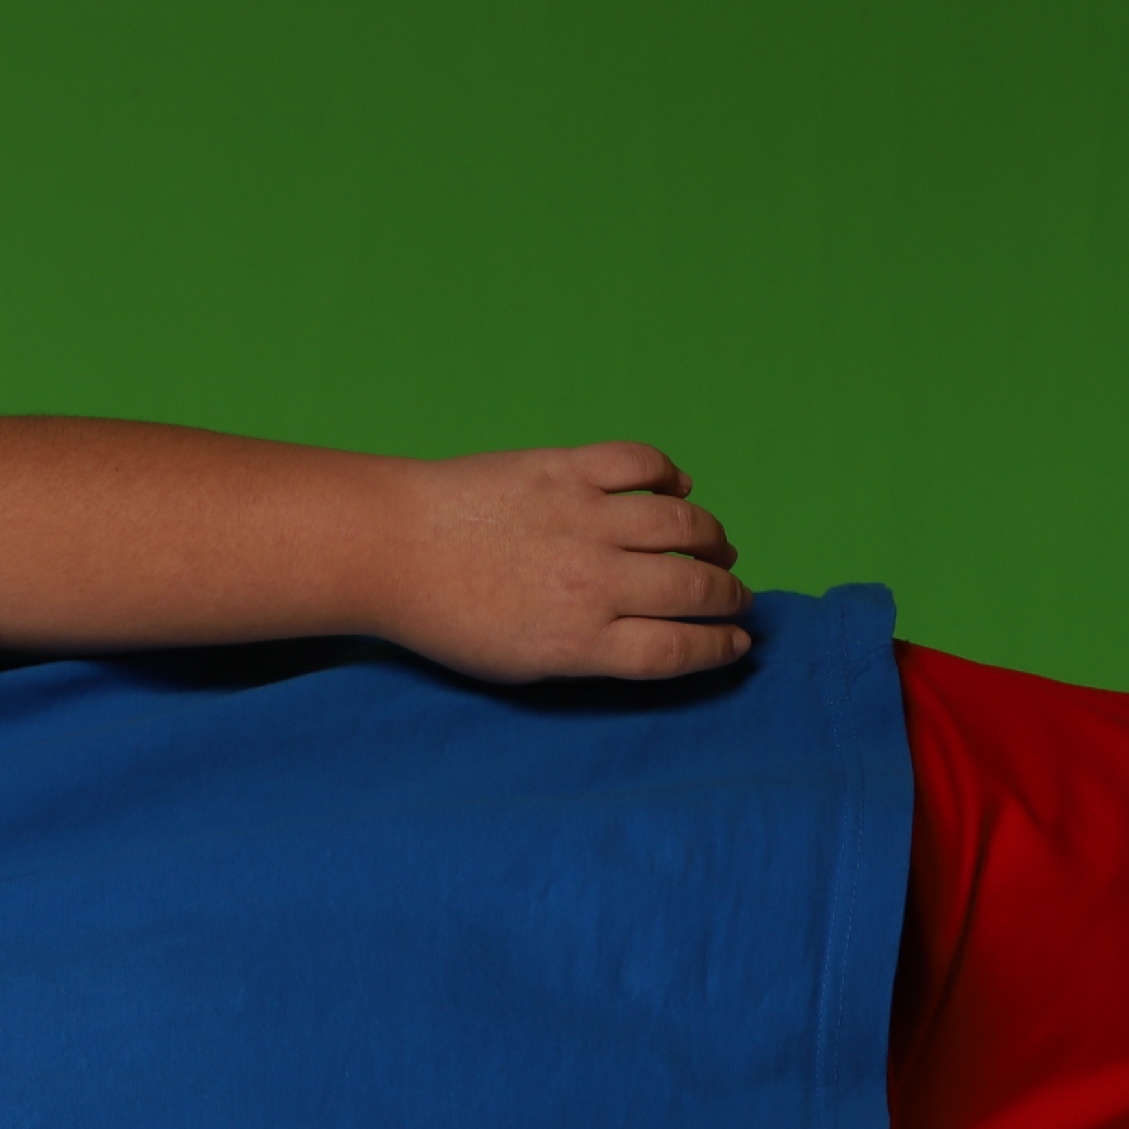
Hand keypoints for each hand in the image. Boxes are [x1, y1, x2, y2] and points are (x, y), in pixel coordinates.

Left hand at [359, 444, 751, 683]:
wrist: (390, 549)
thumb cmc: (445, 618)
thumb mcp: (516, 665)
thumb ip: (586, 655)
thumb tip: (649, 639)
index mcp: (576, 641)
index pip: (676, 650)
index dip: (718, 647)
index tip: (738, 642)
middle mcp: (590, 582)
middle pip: (691, 589)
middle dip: (729, 596)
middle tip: (736, 596)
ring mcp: (581, 519)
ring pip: (682, 523)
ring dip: (712, 537)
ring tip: (717, 548)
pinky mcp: (565, 468)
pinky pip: (641, 462)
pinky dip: (669, 472)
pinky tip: (678, 486)